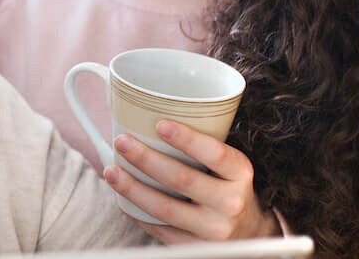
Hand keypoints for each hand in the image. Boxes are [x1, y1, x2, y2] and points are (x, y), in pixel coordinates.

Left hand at [102, 120, 278, 242]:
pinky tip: (122, 199)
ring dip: (133, 189)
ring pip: (165, 209)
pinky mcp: (196, 248)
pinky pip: (160, 230)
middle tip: (121, 142)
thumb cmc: (227, 186)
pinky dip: (137, 213)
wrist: (248, 232)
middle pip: (182, 180)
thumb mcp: (228, 164)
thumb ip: (202, 144)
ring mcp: (214, 230)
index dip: (187, 139)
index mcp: (240, 173)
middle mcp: (231, 203)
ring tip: (111, 171)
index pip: (215, 153)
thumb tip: (148, 114)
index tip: (160, 124)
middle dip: (146, 159)